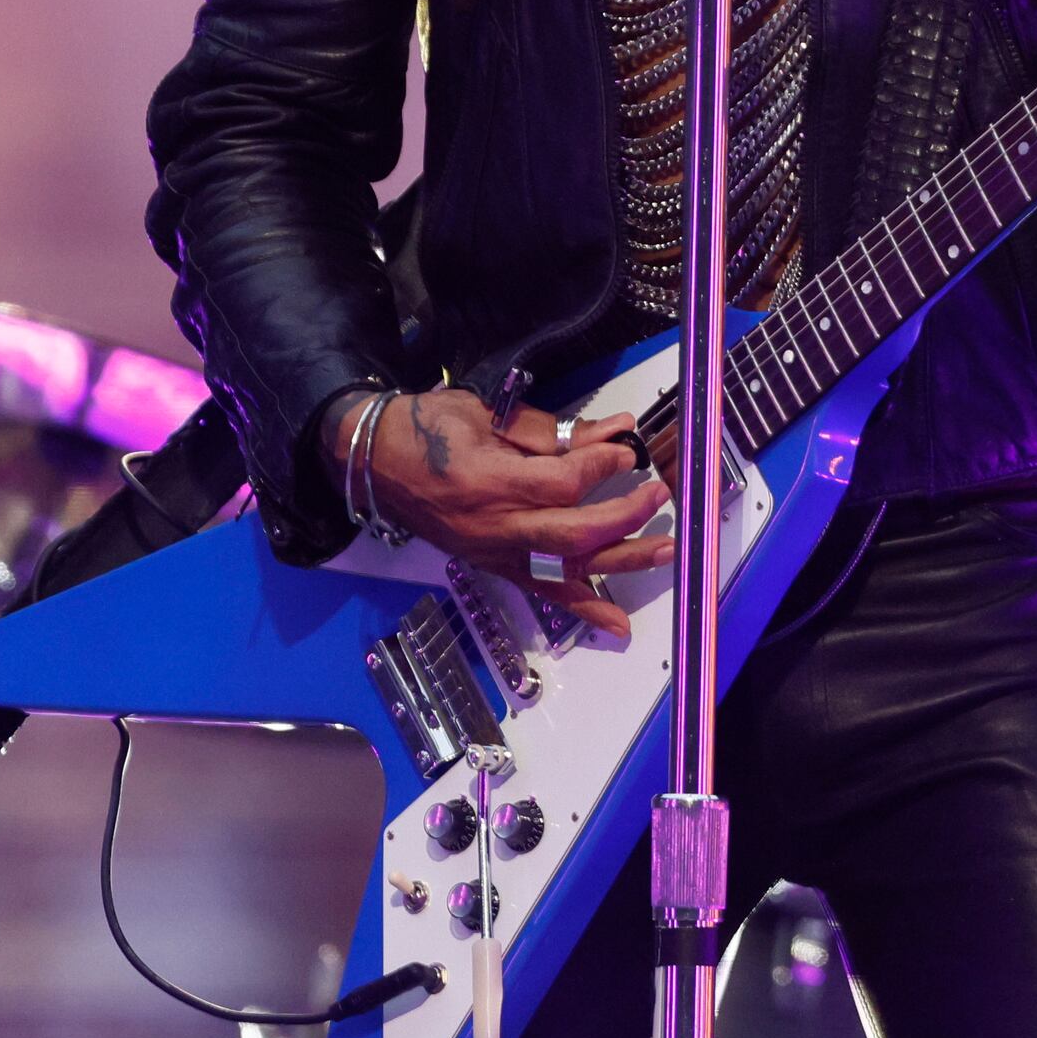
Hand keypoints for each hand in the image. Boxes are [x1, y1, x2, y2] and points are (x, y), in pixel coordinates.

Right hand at [357, 388, 674, 640]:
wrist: (371, 461)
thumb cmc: (422, 428)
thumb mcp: (483, 412)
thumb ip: (550, 429)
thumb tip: (611, 429)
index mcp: (486, 482)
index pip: (562, 483)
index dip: (602, 464)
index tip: (627, 447)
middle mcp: (492, 527)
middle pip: (574, 534)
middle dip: (624, 515)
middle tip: (658, 493)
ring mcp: (493, 553)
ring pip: (568, 568)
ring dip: (622, 560)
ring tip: (665, 548)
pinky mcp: (493, 566)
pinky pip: (544, 592)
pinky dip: (584, 608)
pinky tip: (618, 624)